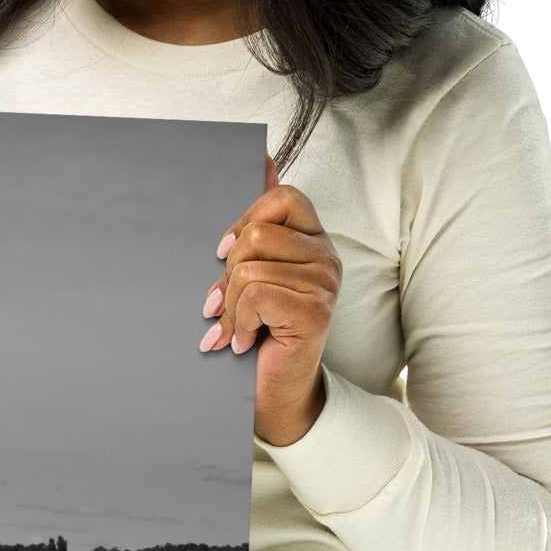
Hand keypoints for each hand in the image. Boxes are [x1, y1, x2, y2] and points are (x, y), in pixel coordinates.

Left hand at [199, 153, 341, 446]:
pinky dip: (238, 321)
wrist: (272, 394)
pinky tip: (242, 341)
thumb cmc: (257, 331)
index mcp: (312, 240)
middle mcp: (327, 256)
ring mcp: (326, 283)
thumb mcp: (250, 271)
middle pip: (258, 234)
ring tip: (234, 328)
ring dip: (230, 305)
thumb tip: (262, 156)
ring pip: (251, 267)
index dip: (245, 220)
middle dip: (228, 273)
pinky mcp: (316, 311)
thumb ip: (258, 220)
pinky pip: (257, 294)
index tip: (223, 255)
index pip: (282, 197)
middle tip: (223, 304)